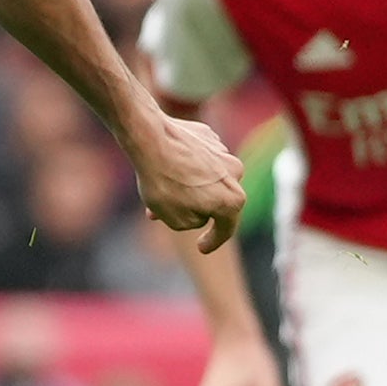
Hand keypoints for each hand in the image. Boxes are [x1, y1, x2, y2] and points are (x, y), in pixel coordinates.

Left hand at [123, 107, 245, 251]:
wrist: (150, 138)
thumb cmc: (163, 182)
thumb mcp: (176, 220)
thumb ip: (193, 223)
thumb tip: (198, 212)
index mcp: (233, 199)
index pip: (226, 228)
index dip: (213, 242)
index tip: (201, 248)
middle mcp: (235, 174)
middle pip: (215, 200)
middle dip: (192, 209)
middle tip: (164, 216)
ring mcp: (222, 153)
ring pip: (205, 178)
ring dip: (186, 187)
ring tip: (157, 191)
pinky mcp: (207, 137)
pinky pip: (197, 158)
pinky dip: (184, 166)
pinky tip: (163, 167)